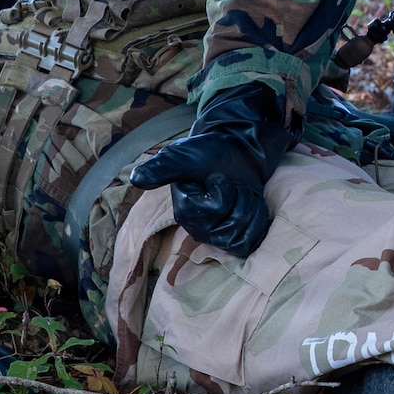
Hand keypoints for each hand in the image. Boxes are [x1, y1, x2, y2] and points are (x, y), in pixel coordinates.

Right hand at [131, 82, 295, 256]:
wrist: (234, 153)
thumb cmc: (207, 154)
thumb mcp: (183, 156)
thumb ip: (162, 168)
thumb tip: (136, 179)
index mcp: (185, 211)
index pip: (213, 209)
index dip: (223, 189)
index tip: (217, 176)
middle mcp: (199, 229)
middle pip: (232, 223)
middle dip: (240, 196)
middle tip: (232, 183)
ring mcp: (218, 236)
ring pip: (244, 232)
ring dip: (251, 205)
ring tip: (241, 192)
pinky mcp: (236, 238)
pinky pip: (252, 240)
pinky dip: (258, 219)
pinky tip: (251, 204)